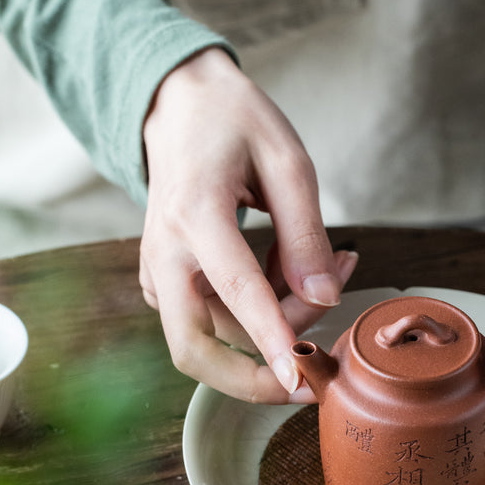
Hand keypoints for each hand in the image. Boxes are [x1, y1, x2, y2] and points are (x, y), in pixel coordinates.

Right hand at [139, 47, 358, 403]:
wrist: (178, 102)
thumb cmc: (233, 121)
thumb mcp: (286, 161)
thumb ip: (305, 234)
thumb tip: (325, 297)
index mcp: (195, 213)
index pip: (236, 291)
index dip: (271, 340)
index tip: (299, 382)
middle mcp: (165, 250)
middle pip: (194, 348)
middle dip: (252, 377)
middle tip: (315, 369)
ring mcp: (157, 268)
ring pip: (213, 335)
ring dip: (272, 326)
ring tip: (327, 266)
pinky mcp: (163, 278)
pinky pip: (209, 318)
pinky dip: (254, 315)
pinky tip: (290, 272)